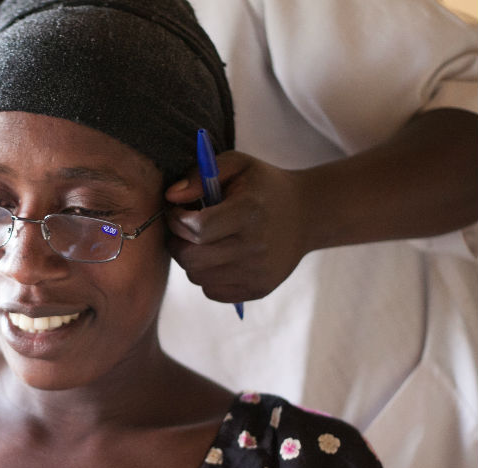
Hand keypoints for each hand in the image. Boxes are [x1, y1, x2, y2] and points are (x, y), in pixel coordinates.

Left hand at [165, 151, 309, 302]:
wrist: (307, 215)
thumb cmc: (264, 187)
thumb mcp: (237, 165)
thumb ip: (199, 175)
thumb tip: (171, 196)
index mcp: (250, 212)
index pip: (197, 228)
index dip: (177, 220)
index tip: (177, 212)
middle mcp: (256, 247)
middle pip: (191, 258)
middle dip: (178, 242)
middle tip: (183, 229)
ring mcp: (258, 273)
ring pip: (197, 276)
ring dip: (191, 259)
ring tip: (203, 242)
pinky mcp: (258, 290)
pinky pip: (211, 291)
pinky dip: (206, 276)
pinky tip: (218, 258)